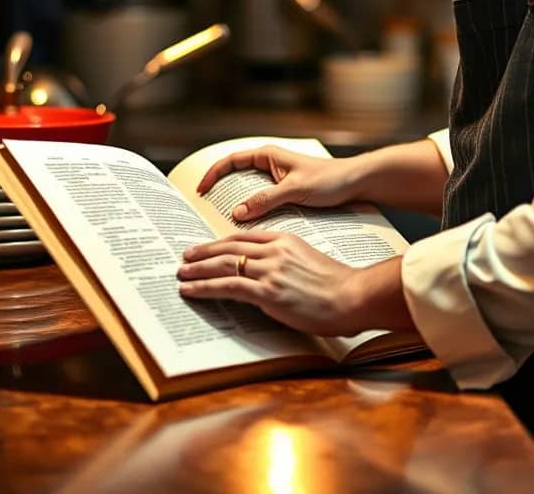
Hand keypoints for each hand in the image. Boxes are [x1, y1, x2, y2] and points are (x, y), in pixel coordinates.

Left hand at [177, 231, 365, 335]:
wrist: (352, 296)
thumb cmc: (337, 284)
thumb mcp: (309, 261)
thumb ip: (286, 261)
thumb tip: (268, 274)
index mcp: (285, 240)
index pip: (244, 237)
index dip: (221, 242)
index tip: (207, 247)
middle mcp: (274, 250)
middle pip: (229, 247)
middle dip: (204, 252)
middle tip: (186, 257)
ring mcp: (270, 270)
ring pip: (224, 264)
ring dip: (198, 269)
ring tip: (181, 273)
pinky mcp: (267, 291)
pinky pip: (228, 286)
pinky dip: (204, 287)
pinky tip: (191, 290)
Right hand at [196, 145, 357, 221]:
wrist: (356, 183)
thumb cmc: (330, 179)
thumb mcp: (295, 189)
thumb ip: (266, 200)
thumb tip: (237, 213)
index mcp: (268, 155)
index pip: (230, 160)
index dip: (212, 174)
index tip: (200, 191)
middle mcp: (270, 165)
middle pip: (235, 177)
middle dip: (220, 193)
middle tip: (205, 214)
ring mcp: (276, 180)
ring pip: (247, 192)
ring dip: (236, 205)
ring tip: (222, 225)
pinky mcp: (285, 193)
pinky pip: (261, 202)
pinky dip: (251, 213)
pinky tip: (248, 230)